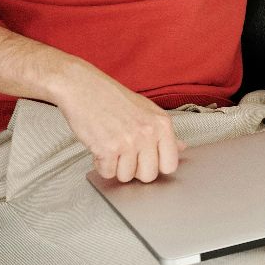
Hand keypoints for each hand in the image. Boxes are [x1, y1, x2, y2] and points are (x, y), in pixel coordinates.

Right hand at [51, 64, 187, 182]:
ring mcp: (128, 141)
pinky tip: (100, 148)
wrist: (83, 87)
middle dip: (135, 171)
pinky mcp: (107, 148)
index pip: (170, 165)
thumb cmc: (112, 98)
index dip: (156, 166)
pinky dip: (100, 165)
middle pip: (149, 176)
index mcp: (162, 124)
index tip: (146, 160)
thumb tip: (181, 148)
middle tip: (125, 155)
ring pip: (126, 177)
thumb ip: (164, 133)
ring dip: (116, 167)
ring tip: (111, 147)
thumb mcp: (146, 110)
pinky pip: (107, 173)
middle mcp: (148, 133)